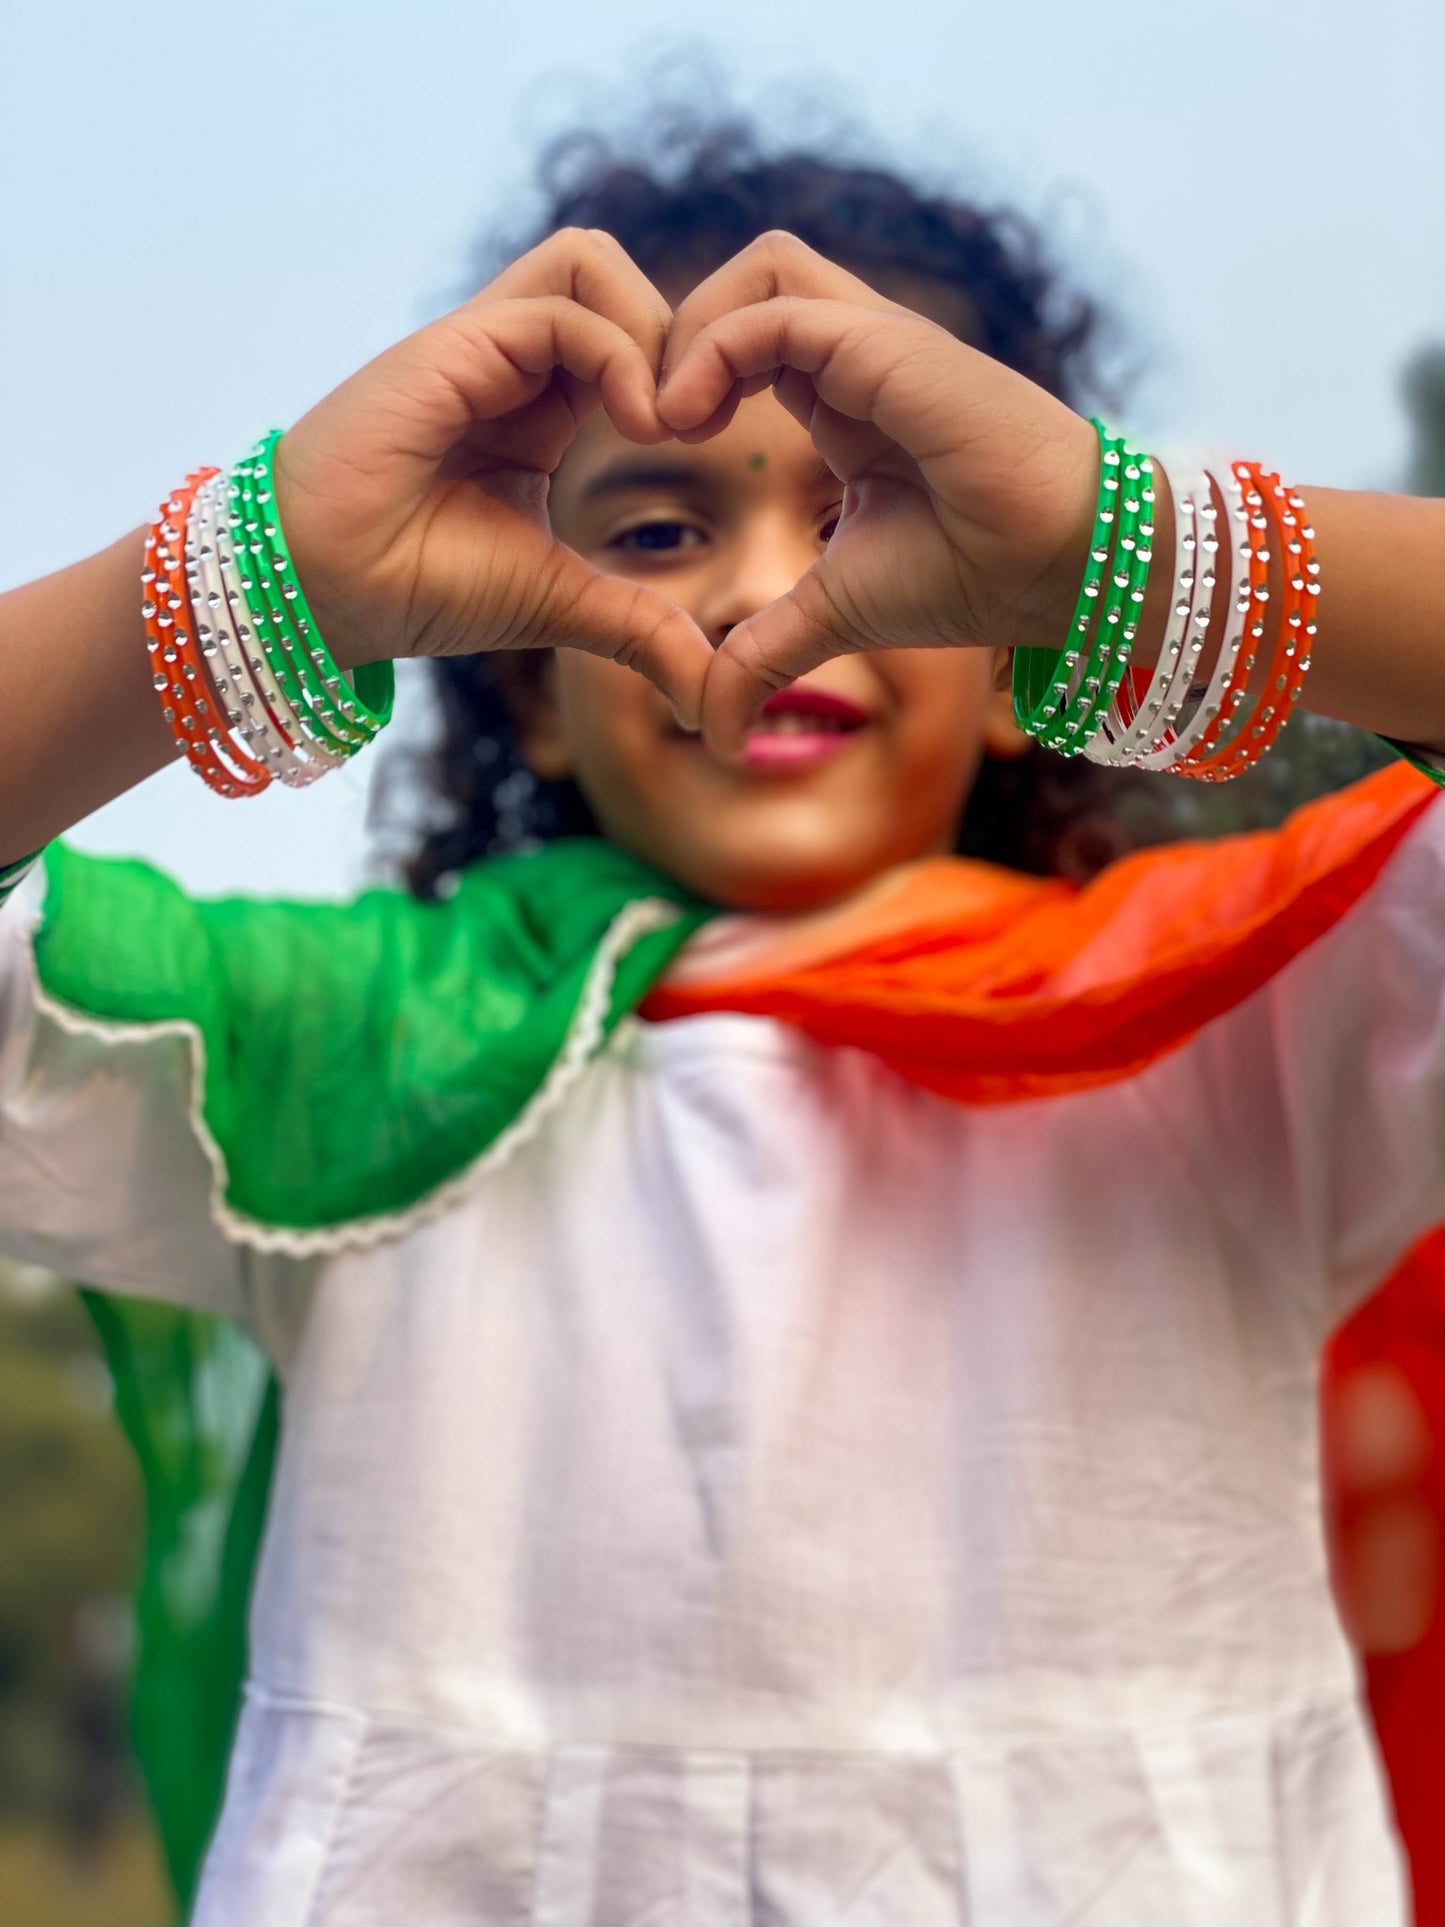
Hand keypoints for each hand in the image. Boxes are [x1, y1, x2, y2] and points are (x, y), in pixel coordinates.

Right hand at [272, 229, 712, 725]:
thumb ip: (640, 629)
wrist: (325, 593)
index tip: (707, 441)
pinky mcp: (455, 346)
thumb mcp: (562, 604)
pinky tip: (639, 425)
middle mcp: (511, 364)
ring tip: (668, 422)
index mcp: (540, 408)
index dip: (684, 367)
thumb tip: (711, 696)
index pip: (630, 333)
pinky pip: (560, 310)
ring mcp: (481, 347)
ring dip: (652, 328)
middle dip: (681, 331)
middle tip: (700, 421)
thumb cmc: (422, 590)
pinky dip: (619, 355)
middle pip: (615, 276)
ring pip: (589, 261)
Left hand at [655, 232, 1100, 750]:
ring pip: (763, 268)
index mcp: (846, 399)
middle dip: (678, 331)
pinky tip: (691, 420)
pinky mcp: (892, 346)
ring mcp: (879, 342)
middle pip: (748, 280)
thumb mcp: (835, 615)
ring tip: (667, 417)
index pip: (747, 335)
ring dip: (694, 328)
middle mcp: (860, 356)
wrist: (1068, 566)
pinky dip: (718, 349)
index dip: (689, 373)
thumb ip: (765, 654)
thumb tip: (713, 732)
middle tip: (648, 420)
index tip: (657, 446)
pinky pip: (780, 309)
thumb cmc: (978, 576)